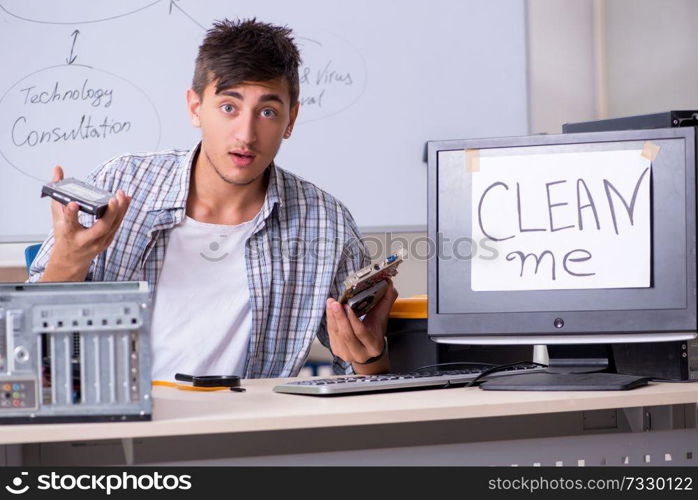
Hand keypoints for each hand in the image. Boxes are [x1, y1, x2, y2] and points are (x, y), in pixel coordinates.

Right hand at [41, 165, 130, 281]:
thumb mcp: (56, 216)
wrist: (71, 260)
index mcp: (69, 234)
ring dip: (120, 210)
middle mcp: (85, 240)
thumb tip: (57, 169)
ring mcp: (99, 242)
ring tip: (122, 194)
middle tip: (114, 198)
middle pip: (101, 227)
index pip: (70, 224)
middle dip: (110, 213)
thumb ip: (57, 192)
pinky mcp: (108, 240)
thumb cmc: (64, 236)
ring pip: (113, 226)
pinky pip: (117, 225)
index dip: (71, 214)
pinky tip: (126, 200)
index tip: (73, 204)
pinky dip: (122, 212)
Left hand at [325, 279, 397, 373]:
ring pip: (337, 334)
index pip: (362, 333)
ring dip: (332, 317)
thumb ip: (386, 300)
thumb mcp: (382, 317)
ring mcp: (347, 354)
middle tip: (335, 303)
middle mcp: (360, 354)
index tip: (348, 306)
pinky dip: (330, 321)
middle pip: (347, 335)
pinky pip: (331, 334)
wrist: (368, 348)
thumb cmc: (375, 330)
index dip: (353, 320)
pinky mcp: (337, 350)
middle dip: (339, 317)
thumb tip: (389, 283)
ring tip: (331, 303)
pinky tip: (329, 311)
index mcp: (373, 346)